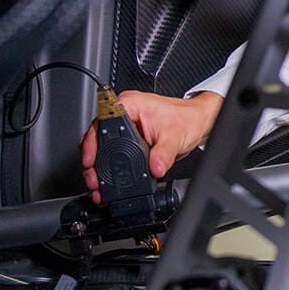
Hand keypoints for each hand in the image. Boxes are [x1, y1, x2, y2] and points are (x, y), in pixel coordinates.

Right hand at [79, 91, 223, 203]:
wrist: (198, 122)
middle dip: (92, 161)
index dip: (92, 144)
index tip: (90, 160)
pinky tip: (108, 180)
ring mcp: (125, 126)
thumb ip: (163, 154)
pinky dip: (110, 167)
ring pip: (102, 147)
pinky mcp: (129, 139)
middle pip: (97, 137)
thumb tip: (154, 169)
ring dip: (99, 167)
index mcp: (129, 104)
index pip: (102, 123)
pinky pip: (113, 153)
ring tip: (97, 185)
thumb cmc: (187, 119)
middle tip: (93, 180)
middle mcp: (123, 113)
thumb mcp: (174, 137)